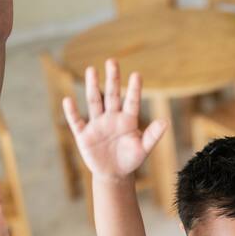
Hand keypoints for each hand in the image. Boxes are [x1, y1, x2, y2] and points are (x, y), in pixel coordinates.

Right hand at [63, 59, 166, 179]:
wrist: (114, 174)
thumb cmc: (130, 159)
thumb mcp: (143, 149)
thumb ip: (153, 135)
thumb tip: (166, 122)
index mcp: (128, 120)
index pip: (132, 101)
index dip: (134, 89)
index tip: (137, 75)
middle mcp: (112, 117)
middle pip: (111, 94)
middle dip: (112, 79)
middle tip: (112, 61)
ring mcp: (97, 124)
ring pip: (94, 102)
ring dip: (93, 87)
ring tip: (92, 70)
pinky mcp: (84, 135)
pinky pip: (76, 122)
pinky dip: (72, 112)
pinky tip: (68, 100)